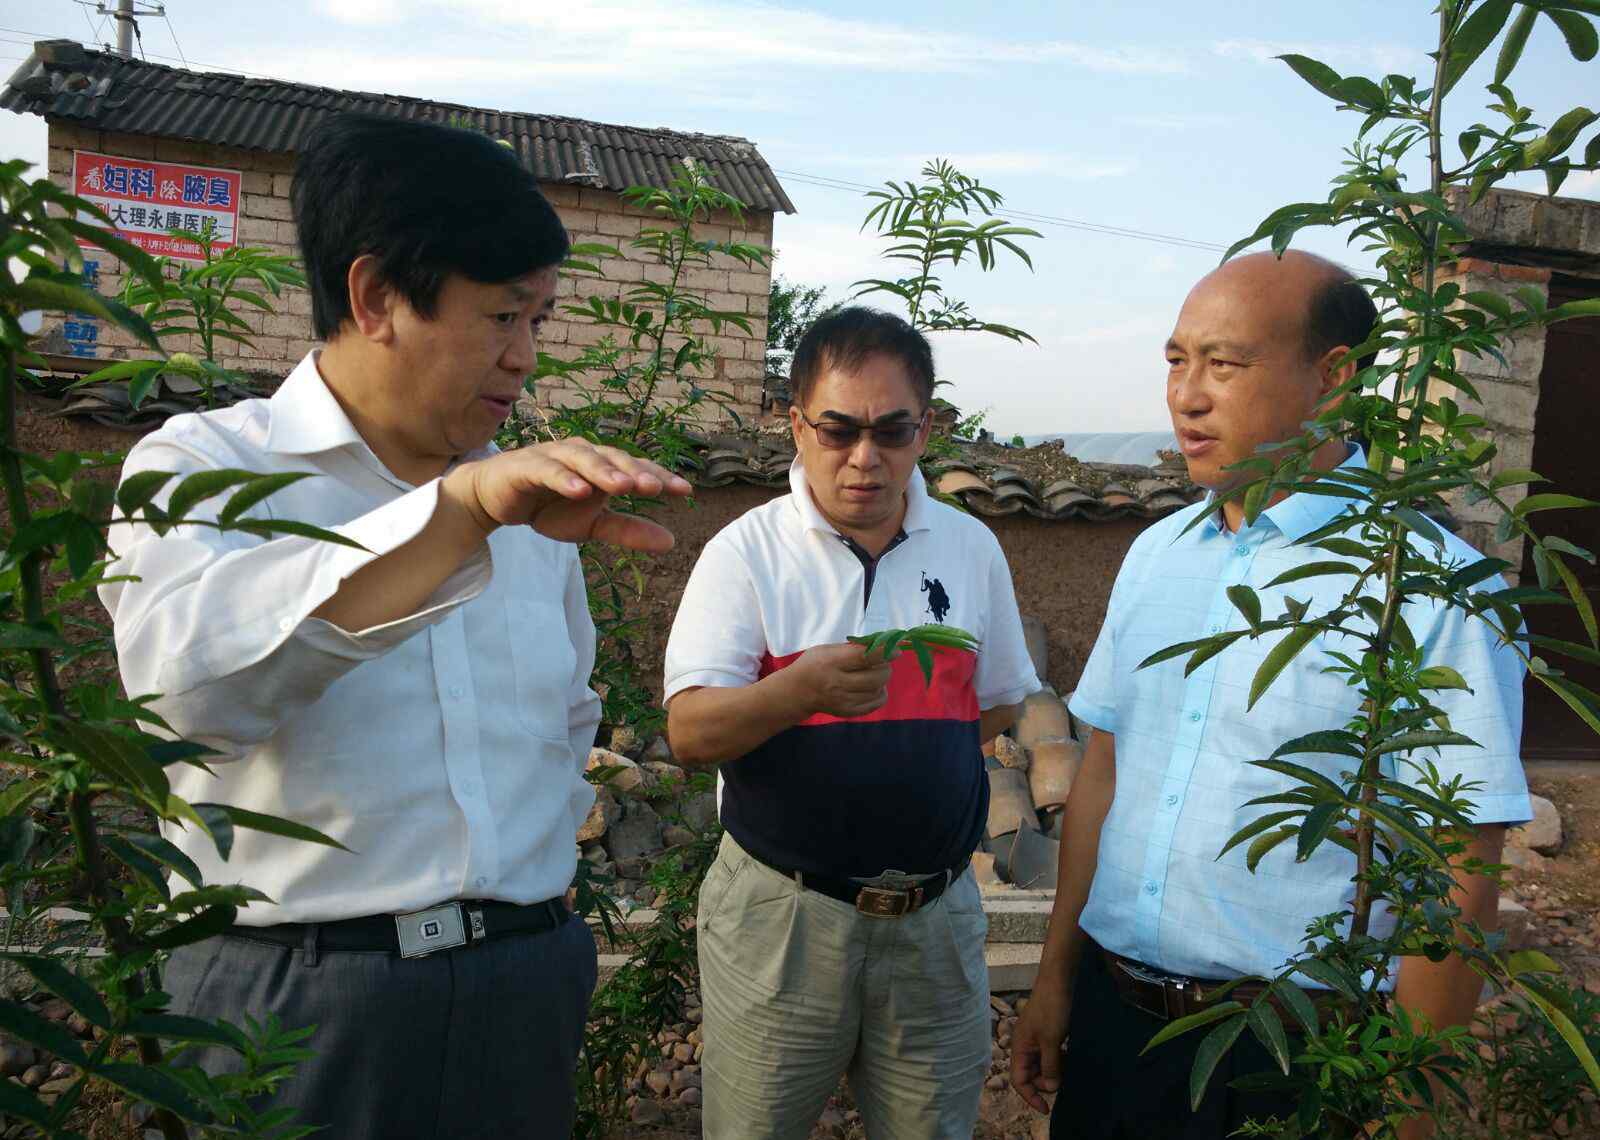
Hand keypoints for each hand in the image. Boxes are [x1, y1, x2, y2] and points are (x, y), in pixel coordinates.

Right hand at [443, 440, 691, 551]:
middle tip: (656, 488)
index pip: (635, 469)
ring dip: (603, 471)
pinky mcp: (526, 466)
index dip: (659, 477)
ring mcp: (554, 456)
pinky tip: (580, 491)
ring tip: (623, 487)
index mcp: (602, 466)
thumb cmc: (549, 507)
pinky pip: (548, 470)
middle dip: (635, 472)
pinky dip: (564, 478)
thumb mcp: (591, 526)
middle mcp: (583, 454)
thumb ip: (627, 530)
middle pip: (613, 459)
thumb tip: (670, 542)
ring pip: (583, 459)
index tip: (685, 491)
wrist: (496, 500)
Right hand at [787, 643, 893, 718]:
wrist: (798, 691)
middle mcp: (838, 684)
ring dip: (882, 679)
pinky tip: (872, 686)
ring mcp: (844, 701)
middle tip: (882, 661)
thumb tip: (883, 645)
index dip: (884, 652)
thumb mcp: (828, 649)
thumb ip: (853, 648)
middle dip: (886, 667)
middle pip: (876, 677)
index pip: (865, 657)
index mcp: (832, 663)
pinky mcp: (849, 712)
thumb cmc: (815, 664)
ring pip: (878, 690)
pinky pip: (876, 702)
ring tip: (873, 673)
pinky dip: (880, 692)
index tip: (895, 649)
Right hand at [1010, 972, 1071, 1113]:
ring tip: (1067, 1071)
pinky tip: (1068, 1059)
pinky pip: (1050, 1055)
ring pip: (1041, 1065)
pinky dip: (1058, 1061)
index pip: (1018, 1080)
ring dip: (1053, 1072)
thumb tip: (1049, 1088)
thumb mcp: (1051, 1040)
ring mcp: (1036, 1038)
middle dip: (1044, 1084)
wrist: (1059, 979)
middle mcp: (1025, 1045)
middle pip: (1029, 1074)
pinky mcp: (1047, 1033)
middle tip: (1062, 1084)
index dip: (1030, 1096)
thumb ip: (1049, 1066)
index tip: (1047, 1108)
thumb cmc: (1052, 1008)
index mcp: (1019, 1047)